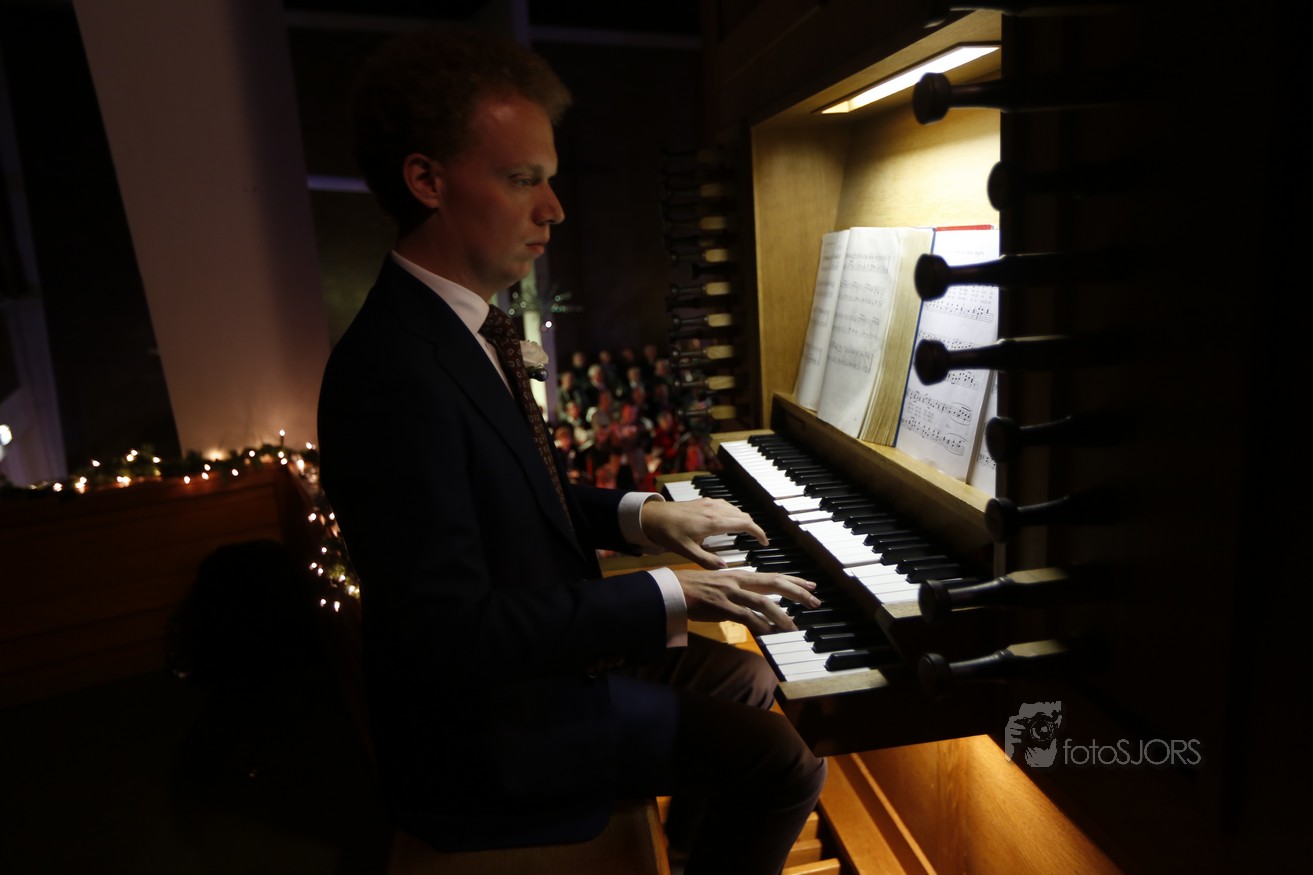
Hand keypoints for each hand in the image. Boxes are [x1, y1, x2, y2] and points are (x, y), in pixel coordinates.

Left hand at [639, 497, 768, 568]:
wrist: (652, 516)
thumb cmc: (668, 533)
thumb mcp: (686, 551)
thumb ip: (706, 561)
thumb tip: (724, 568)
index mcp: (714, 522)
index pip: (745, 524)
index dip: (759, 533)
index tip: (765, 542)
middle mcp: (715, 510)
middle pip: (744, 515)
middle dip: (754, 527)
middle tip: (759, 540)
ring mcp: (709, 504)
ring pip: (735, 509)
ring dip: (744, 520)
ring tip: (747, 533)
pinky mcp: (704, 502)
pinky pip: (726, 505)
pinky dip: (734, 513)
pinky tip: (729, 521)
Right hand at [673, 567, 819, 634]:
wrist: (673, 590)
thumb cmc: (695, 589)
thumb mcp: (722, 586)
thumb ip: (740, 594)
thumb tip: (756, 607)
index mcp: (740, 576)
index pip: (773, 575)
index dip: (794, 581)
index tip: (811, 586)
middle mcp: (738, 581)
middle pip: (774, 583)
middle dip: (796, 593)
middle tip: (814, 602)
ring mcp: (730, 593)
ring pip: (762, 602)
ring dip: (780, 615)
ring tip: (793, 627)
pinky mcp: (721, 606)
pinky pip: (745, 616)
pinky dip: (759, 625)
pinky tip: (768, 632)